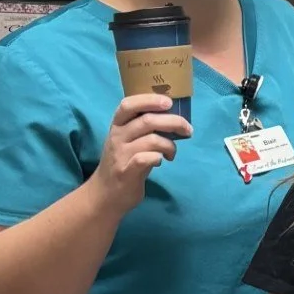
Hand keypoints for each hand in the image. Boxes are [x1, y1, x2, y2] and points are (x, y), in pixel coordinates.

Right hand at [91, 95, 191, 214]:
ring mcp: (121, 155)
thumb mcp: (128, 141)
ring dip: (170, 144)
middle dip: (173, 122)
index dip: (148, 100)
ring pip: (151, 140)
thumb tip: (172, 116)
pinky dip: (159, 157)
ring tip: (172, 153)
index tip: (169, 102)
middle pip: (147, 121)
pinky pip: (146, 159)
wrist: (105, 194)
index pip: (127, 105)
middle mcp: (117, 137)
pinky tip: (163, 161)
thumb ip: (143, 128)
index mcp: (117, 126)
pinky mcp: (126, 172)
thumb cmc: (123, 162)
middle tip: (187, 129)